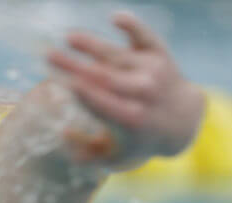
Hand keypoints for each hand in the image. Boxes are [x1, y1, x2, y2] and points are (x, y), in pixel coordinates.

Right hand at [46, 11, 204, 169]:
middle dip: (75, 65)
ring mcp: (152, 71)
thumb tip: (62, 134)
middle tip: (48, 55)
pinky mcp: (159, 54)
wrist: (183, 119)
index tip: (60, 81)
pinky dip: (133, 27)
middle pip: (104, 76)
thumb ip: (89, 153)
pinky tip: (116, 17)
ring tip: (69, 38)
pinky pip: (145, 37)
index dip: (81, 92)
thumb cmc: (141, 138)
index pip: (102, 103)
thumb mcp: (117, 155)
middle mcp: (144, 92)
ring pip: (117, 55)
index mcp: (132, 119)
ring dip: (91, 45)